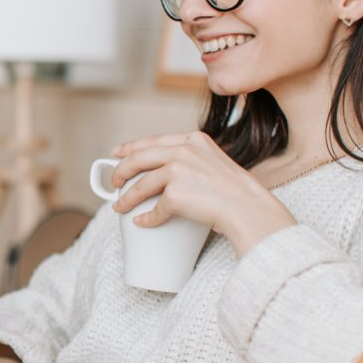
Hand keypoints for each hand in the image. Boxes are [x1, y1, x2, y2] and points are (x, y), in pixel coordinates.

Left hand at [110, 131, 294, 255]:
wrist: (249, 209)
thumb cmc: (237, 192)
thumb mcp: (215, 162)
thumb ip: (193, 160)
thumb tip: (166, 174)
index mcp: (194, 140)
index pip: (154, 140)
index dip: (131, 147)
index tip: (117, 153)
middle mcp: (184, 150)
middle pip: (139, 158)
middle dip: (120, 171)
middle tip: (113, 182)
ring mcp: (178, 170)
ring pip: (141, 185)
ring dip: (126, 198)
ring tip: (119, 206)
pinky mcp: (175, 194)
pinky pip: (154, 209)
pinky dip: (146, 218)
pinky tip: (142, 222)